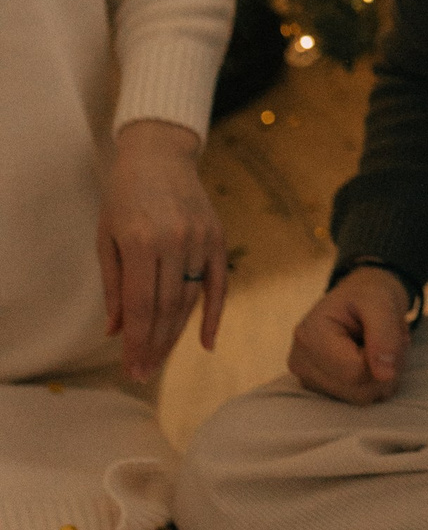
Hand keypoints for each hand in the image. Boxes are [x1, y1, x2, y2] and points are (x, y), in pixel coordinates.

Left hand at [100, 119, 228, 383]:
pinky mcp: (218, 237)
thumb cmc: (123, 197)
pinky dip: (213, 315)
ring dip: (176, 334)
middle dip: (154, 346)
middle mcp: (175, 242)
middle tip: (144, 374)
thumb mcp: (107, 238)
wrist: (159, 155)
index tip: (132, 370)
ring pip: (191, 300)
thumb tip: (116, 331)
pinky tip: (205, 342)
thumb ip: (113, 286)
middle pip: (167, 308)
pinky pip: (218, 284)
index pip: (141, 306)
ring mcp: (201, 239)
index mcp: (141, 242)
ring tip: (161, 360)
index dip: (136, 342)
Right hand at [288, 264, 412, 404]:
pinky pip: (358, 399)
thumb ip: (385, 336)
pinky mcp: (320, 389)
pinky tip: (369, 359)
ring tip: (379, 347)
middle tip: (390, 339)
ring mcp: (308, 379)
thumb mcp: (382, 303)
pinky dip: (374, 382)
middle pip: (357, 391)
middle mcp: (301, 362)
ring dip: (382, 375)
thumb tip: (385, 375)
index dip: (380, 358)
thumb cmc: (368, 296)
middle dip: (385, 369)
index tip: (386, 333)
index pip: (354, 372)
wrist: (358, 297)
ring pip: (360, 398)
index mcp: (309, 335)